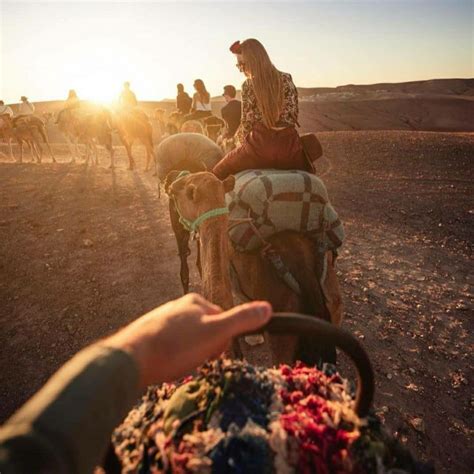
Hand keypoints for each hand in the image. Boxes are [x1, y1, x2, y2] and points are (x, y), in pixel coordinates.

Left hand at [105, 293, 271, 388]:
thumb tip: (267, 308)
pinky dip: (172, 358)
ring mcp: (162, 319)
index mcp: (195, 302)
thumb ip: (241, 320)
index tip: (210, 353)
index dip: (221, 341)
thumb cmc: (176, 345)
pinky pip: (171, 347)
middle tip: (191, 359)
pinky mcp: (148, 334)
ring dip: (187, 355)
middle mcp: (178, 306)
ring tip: (175, 364)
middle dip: (204, 349)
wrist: (130, 358)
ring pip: (188, 341)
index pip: (223, 321)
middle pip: (205, 331)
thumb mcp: (215, 333)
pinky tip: (164, 365)